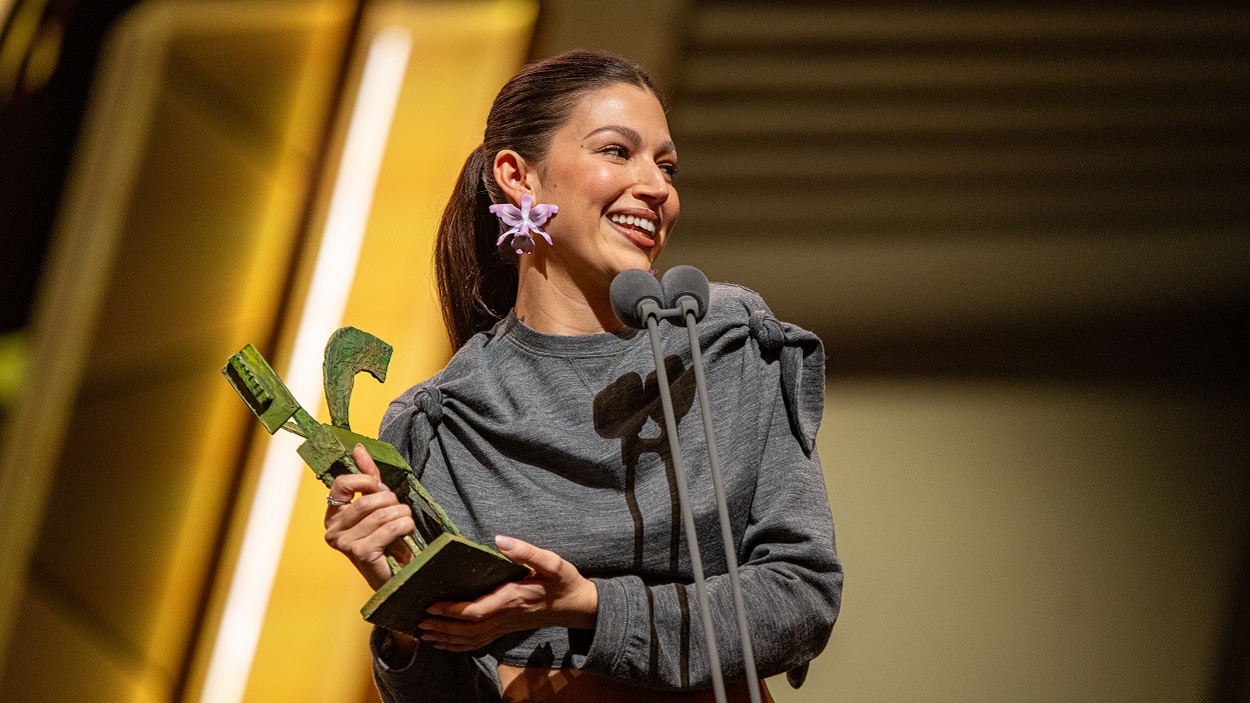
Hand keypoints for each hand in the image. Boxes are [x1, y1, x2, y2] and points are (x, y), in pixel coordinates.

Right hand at [324, 444, 415, 590]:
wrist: (395, 575)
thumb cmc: (385, 538)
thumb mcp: (376, 504)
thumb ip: (367, 477)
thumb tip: (358, 448)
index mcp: (333, 515)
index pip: (341, 483)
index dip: (365, 480)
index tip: (378, 486)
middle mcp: (333, 530)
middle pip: (368, 500)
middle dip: (391, 500)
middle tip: (398, 510)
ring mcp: (345, 543)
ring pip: (382, 513)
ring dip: (402, 513)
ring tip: (405, 521)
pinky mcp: (362, 553)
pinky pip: (390, 527)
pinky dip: (405, 525)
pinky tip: (407, 531)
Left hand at [417, 536, 598, 651]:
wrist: (578, 606)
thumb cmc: (564, 582)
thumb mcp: (552, 562)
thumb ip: (526, 551)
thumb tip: (500, 540)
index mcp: (513, 598)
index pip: (476, 610)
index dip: (452, 611)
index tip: (432, 606)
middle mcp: (506, 616)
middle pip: (468, 629)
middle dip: (442, 628)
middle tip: (418, 622)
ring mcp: (506, 625)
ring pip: (471, 639)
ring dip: (447, 639)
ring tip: (425, 635)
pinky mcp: (507, 628)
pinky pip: (480, 642)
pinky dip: (460, 645)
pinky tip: (446, 643)